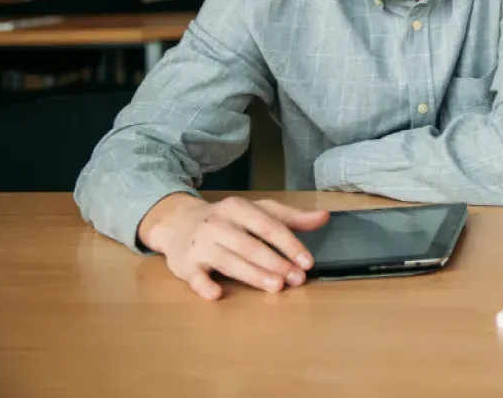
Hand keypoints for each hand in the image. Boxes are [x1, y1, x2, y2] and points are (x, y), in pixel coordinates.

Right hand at [138, 193, 329, 299]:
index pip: (268, 226)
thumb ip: (290, 217)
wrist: (178, 223)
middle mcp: (217, 223)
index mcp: (238, 208)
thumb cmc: (228, 219)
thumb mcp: (258, 211)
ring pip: (229, 261)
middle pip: (250, 245)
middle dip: (276, 263)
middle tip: (296, 279)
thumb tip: (324, 217)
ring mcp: (200, 244)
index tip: (307, 261)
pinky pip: (195, 277)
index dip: (289, 244)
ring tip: (276, 287)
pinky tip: (217, 294)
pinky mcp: (184, 264)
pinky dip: (205, 285)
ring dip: (253, 274)